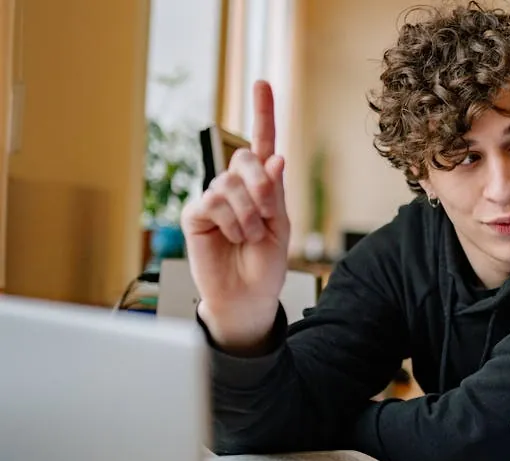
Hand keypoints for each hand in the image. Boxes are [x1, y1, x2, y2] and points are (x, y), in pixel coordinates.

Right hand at [181, 80, 289, 350]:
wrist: (248, 294)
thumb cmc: (265, 262)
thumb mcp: (280, 225)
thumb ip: (275, 191)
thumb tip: (275, 156)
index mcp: (262, 184)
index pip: (262, 142)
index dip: (263, 112)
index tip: (262, 83)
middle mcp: (236, 185)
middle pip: (246, 158)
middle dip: (262, 187)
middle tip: (266, 218)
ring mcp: (214, 197)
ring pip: (231, 184)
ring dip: (248, 216)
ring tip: (248, 238)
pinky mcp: (196, 213)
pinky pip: (214, 202)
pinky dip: (230, 222)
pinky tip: (232, 238)